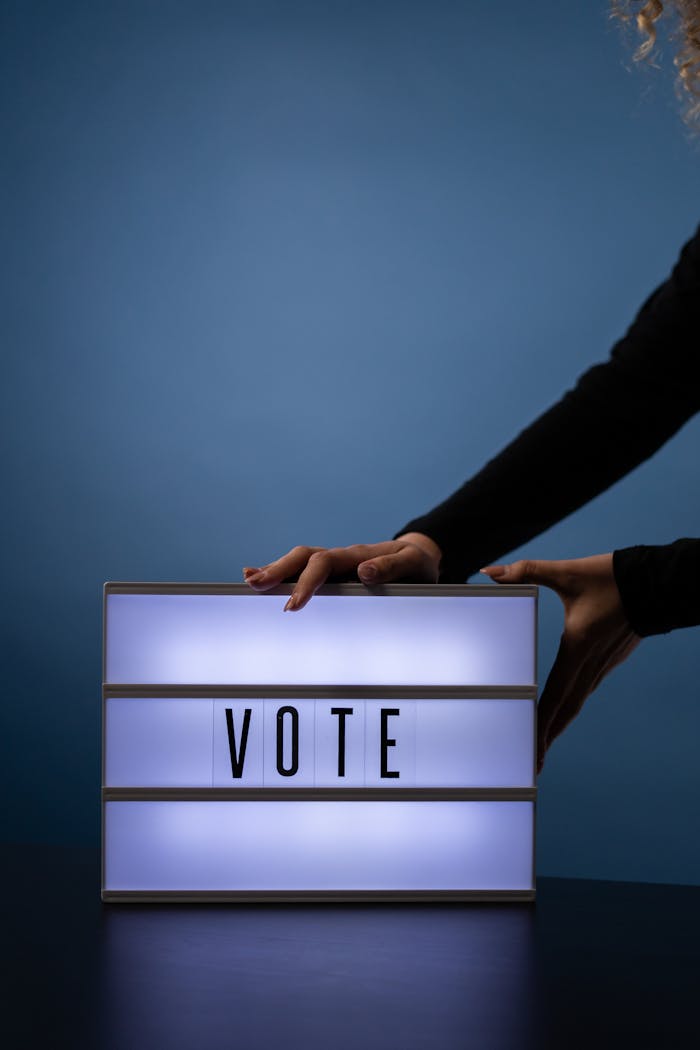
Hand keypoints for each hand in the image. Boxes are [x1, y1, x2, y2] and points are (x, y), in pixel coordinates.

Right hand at [243, 532, 441, 610]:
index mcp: (357, 555)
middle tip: (254, 585)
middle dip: (277, 571)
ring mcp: (334, 565)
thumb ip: (391, 568)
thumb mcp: (414, 566)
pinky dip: (279, 573)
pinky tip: (258, 580)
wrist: (420, 560)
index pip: (324, 563)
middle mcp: (341, 557)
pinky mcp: (331, 574)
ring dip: (273, 570)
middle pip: (302, 557)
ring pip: (297, 561)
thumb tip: (364, 572)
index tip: (292, 605)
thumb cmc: (418, 566)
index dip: (306, 582)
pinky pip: (301, 570)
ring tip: (248, 581)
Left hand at [480, 554, 640, 773]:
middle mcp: (591, 664)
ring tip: (543, 743)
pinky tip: (565, 705)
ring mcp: (603, 664)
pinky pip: (587, 688)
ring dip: (559, 722)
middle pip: (566, 710)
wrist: (657, 581)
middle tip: (533, 763)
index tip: (532, 750)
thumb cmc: (612, 577)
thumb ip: (527, 572)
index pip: (555, 696)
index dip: (542, 726)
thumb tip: (490, 573)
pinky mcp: (609, 658)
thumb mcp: (566, 572)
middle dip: (548, 737)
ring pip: (577, 700)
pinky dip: (572, 703)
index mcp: (577, 650)